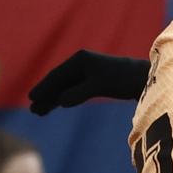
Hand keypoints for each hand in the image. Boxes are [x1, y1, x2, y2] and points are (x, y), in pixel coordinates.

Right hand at [28, 49, 151, 114]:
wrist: (141, 77)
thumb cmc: (122, 79)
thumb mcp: (99, 86)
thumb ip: (79, 93)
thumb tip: (60, 101)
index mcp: (80, 60)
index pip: (57, 75)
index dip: (43, 87)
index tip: (32, 98)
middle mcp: (81, 63)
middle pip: (58, 82)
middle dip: (46, 95)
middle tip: (33, 110)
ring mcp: (86, 72)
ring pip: (64, 87)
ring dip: (53, 99)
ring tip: (40, 112)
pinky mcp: (92, 80)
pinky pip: (73, 90)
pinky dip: (64, 98)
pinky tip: (56, 106)